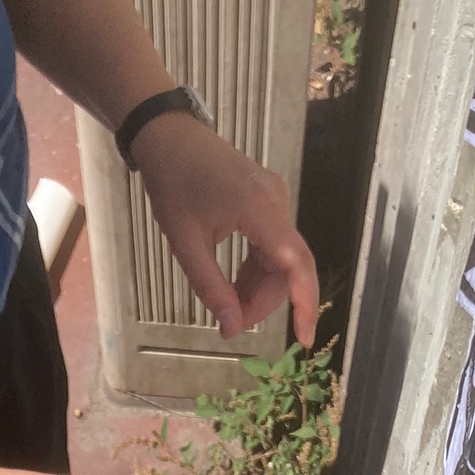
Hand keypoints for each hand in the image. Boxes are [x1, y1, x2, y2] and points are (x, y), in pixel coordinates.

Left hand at [135, 115, 318, 346]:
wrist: (169, 136)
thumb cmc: (172, 184)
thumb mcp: (184, 243)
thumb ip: (210, 287)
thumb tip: (231, 329)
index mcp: (258, 208)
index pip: (296, 262)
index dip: (305, 302)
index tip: (303, 338)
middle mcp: (276, 202)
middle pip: (287, 268)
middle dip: (263, 304)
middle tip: (229, 327)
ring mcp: (275, 200)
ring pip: (280, 262)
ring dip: (258, 291)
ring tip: (227, 308)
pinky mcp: (268, 203)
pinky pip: (272, 248)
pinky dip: (256, 273)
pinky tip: (235, 286)